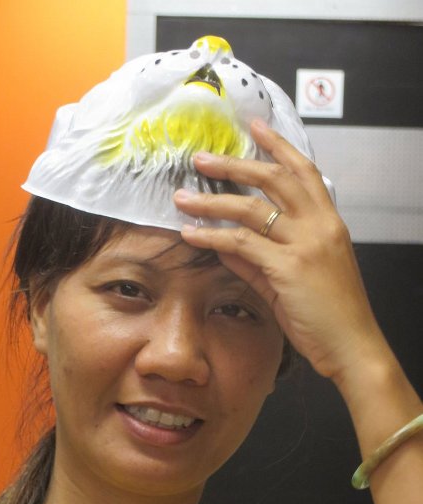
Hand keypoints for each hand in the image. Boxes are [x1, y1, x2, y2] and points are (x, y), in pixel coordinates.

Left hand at [174, 119, 388, 385]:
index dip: (279, 146)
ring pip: (252, 208)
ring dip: (212, 200)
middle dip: (234, 164)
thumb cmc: (329, 314)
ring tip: (183, 196)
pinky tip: (190, 234)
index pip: (304, 172)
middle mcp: (320, 225)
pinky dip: (212, 236)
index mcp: (329, 222)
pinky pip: (242, 244)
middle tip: (202, 158)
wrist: (351, 345)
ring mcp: (305, 244)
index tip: (256, 126)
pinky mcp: (289, 267)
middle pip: (273, 179)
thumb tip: (225, 244)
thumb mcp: (295, 279)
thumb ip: (260, 259)